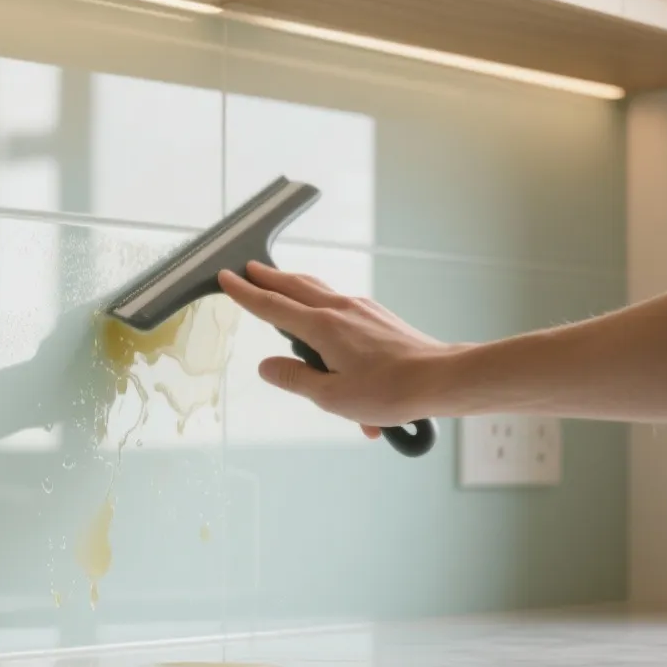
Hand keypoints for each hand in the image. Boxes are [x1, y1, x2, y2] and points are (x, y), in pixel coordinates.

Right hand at [217, 262, 462, 435]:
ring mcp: (362, 309)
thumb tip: (267, 366)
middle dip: (268, 278)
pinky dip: (325, 313)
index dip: (245, 293)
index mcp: (322, 327)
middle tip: (247, 269)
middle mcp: (340, 309)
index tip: (226, 278)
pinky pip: (342, 309)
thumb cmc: (389, 392)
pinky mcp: (378, 316)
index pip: (272, 306)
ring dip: (295, 286)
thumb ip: (294, 378)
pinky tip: (326, 328)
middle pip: (295, 287)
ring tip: (280, 284)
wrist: (440, 379)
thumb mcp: (331, 397)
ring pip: (319, 291)